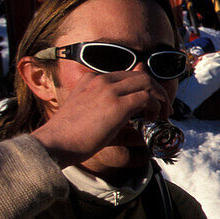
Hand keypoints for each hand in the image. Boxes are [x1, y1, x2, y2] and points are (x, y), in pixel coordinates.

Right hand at [31, 70, 172, 167]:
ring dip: (160, 99)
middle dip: (157, 91)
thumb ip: (113, 113)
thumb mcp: (92, 116)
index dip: (144, 88)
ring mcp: (109, 90)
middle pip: (141, 76)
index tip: (151, 104)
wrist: (55, 143)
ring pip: (148, 83)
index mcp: (91, 79)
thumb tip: (139, 126)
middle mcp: (101, 80)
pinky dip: (156, 108)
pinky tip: (151, 120)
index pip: (127, 75)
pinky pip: (147, 98)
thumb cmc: (71, 136)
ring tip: (161, 116)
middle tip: (163, 109)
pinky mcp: (117, 104)